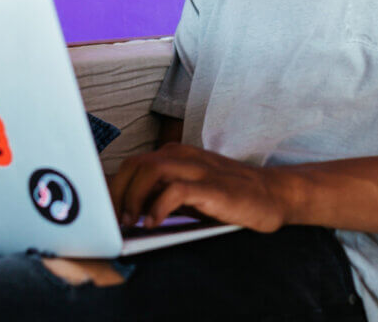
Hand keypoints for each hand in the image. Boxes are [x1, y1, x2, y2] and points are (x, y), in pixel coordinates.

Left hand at [108, 143, 295, 232]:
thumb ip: (162, 194)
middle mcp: (184, 156)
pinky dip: (158, 206)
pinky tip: (153, 223)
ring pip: (151, 170)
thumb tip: (126, 211)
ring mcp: (198, 169)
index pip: (133, 164)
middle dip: (116, 193)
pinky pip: (176, 190)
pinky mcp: (212, 186)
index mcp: (176, 155)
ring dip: (133, 198)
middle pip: (135, 165)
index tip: (104, 212)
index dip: (113, 188)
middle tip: (112, 220)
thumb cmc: (230, 195)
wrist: (273, 193)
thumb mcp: (190, 193)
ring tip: (129, 222)